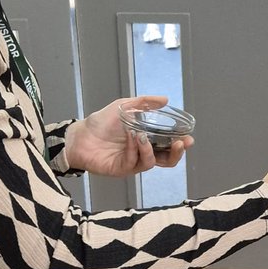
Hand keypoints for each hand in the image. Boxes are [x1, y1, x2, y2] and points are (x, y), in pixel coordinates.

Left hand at [64, 95, 192, 176]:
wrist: (79, 135)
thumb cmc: (100, 123)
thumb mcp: (124, 106)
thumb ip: (144, 103)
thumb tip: (165, 99)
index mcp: (146, 141)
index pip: (168, 146)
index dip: (180, 144)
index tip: (188, 137)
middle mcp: (142, 153)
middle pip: (167, 160)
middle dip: (176, 153)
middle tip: (180, 143)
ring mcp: (132, 163)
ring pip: (152, 162)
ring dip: (150, 148)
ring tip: (142, 135)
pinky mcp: (121, 169)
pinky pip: (134, 162)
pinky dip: (135, 148)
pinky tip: (130, 137)